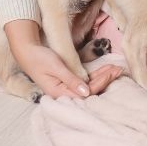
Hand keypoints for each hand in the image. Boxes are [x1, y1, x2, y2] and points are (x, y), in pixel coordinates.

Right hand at [5, 20, 121, 98]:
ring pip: (89, 86)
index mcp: (59, 93)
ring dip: (103, 77)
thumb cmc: (39, 58)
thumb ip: (71, 79)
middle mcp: (64, 94)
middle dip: (106, 80)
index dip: (101, 82)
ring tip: (117, 68)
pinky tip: (106, 70)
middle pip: (90, 91)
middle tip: (119, 69)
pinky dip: (96, 75)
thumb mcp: (56, 67)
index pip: (86, 92)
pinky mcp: (68, 82)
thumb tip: (86, 93)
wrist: (26, 51)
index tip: (112, 70)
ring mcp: (66, 88)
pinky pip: (85, 81)